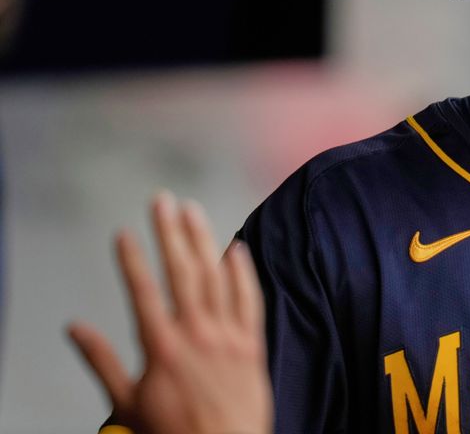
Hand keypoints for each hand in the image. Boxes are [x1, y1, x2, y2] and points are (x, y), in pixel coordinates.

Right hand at [68, 191, 271, 433]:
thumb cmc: (174, 433)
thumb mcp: (126, 403)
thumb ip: (101, 361)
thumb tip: (74, 329)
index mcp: (162, 348)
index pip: (143, 291)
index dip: (131, 260)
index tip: (123, 232)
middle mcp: (197, 335)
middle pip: (181, 271)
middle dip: (169, 232)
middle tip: (161, 200)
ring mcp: (228, 337)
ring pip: (216, 277)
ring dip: (204, 240)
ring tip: (193, 210)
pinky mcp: (253, 345)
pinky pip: (250, 300)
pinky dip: (243, 273)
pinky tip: (236, 249)